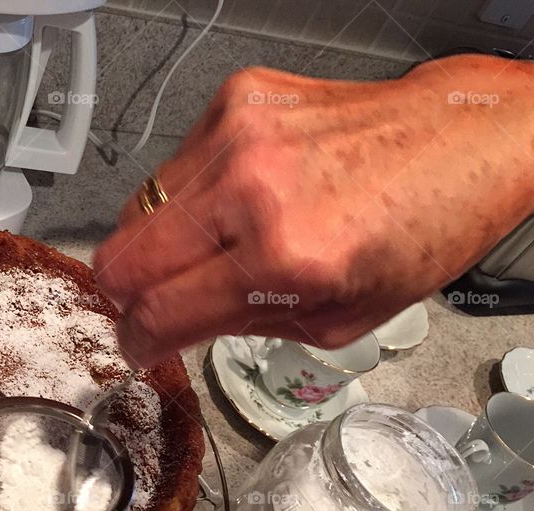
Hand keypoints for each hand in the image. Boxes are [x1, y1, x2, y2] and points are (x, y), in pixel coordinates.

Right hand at [94, 55, 533, 366]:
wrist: (459, 140)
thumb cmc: (418, 231)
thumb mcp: (338, 320)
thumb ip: (242, 325)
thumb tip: (171, 324)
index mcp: (285, 259)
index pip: (158, 312)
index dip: (137, 340)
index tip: (139, 343)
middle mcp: (250, 188)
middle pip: (119, 257)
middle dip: (125, 294)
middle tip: (150, 303)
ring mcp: (238, 134)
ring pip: (136, 209)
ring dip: (158, 242)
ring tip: (207, 247)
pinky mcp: (235, 100)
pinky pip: (173, 167)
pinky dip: (190, 196)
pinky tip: (234, 199)